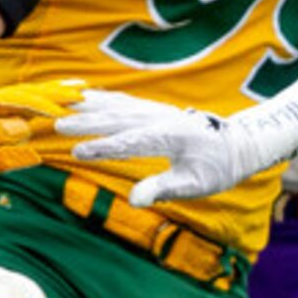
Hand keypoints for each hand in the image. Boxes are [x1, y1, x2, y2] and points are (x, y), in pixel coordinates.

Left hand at [0, 81, 85, 196]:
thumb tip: (23, 127)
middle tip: (82, 93)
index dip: (44, 103)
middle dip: (56, 96)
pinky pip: (25, 128)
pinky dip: (43, 123)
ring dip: (53, 104)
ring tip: (75, 97)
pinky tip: (57, 120)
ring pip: (29, 109)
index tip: (67, 107)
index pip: (19, 99)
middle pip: (29, 98)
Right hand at [59, 71, 297, 205]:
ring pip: (120, 106)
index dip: (102, 147)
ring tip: (63, 105)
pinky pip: (127, 101)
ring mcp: (160, 111)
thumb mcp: (195, 185)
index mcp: (170, 136)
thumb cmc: (218, 169)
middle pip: (119, 119)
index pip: (130, 142)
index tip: (76, 153)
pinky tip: (87, 97)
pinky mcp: (158, 110)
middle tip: (57, 126)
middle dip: (88, 122)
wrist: (240, 143)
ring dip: (91, 106)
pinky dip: (105, 99)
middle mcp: (162, 118)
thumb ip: (163, 188)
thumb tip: (135, 200)